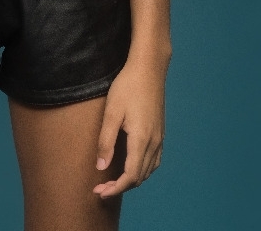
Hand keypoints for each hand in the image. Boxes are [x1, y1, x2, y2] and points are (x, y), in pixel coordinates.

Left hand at [92, 55, 167, 197]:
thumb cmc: (127, 86)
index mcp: (141, 139)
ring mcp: (159, 137)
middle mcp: (154, 142)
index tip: (99, 192)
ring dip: (132, 179)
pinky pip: (154, 160)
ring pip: (149, 170)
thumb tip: (101, 167)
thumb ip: (106, 141)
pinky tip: (132, 165)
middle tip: (101, 188)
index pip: (130, 176)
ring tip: (113, 180)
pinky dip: (143, 169)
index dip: (115, 188)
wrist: (149, 68)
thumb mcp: (111, 112)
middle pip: (140, 177)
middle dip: (121, 186)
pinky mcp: (160, 131)